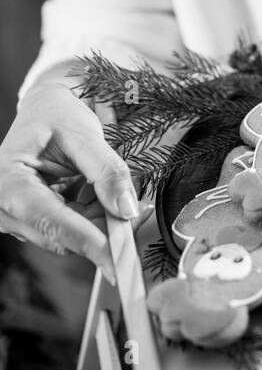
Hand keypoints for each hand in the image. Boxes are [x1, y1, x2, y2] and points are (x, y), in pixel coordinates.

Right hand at [0, 85, 139, 283]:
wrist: (41, 110)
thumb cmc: (55, 115)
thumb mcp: (83, 133)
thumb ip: (107, 170)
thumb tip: (126, 209)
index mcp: (8, 182)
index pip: (53, 222)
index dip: (90, 243)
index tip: (120, 259)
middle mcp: (4, 206)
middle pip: (61, 237)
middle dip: (104, 232)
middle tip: (141, 214)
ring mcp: (15, 217)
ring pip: (68, 238)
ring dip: (100, 224)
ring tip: (118, 194)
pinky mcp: (31, 221)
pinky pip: (68, 230)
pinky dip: (93, 219)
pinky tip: (103, 199)